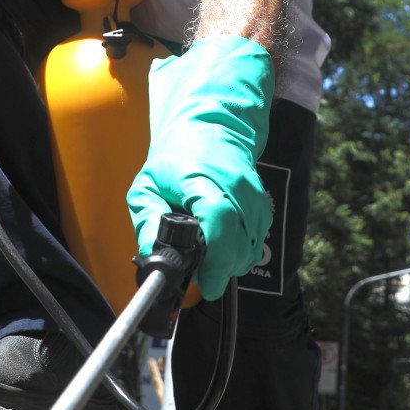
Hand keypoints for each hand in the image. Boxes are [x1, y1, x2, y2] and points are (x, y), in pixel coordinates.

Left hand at [127, 36, 273, 300]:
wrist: (210, 128)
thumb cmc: (175, 159)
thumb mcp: (146, 186)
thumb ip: (146, 220)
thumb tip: (151, 255)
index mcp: (201, 178)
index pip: (219, 218)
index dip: (215, 256)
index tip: (204, 281)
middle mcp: (235, 184)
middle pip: (240, 240)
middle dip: (223, 269)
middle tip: (204, 278)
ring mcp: (253, 193)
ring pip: (253, 244)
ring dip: (234, 262)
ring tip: (211, 261)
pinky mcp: (263, 202)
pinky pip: (259, 238)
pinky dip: (243, 251)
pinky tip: (225, 247)